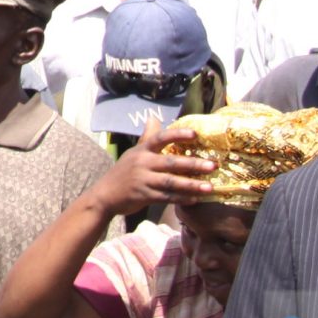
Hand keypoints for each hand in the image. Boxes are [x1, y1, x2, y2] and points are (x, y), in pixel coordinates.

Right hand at [87, 119, 217, 214]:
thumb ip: (147, 137)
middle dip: (193, 164)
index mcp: (142, 150)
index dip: (177, 135)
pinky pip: (166, 197)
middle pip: (171, 163)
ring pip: (171, 182)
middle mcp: (142, 163)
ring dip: (192, 185)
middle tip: (213, 165)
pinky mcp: (144, 196)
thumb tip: (154, 117)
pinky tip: (195, 200)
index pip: (160, 138)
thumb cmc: (123, 172)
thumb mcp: (133, 153)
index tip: (195, 134)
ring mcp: (143, 180)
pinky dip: (181, 199)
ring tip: (209, 187)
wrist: (104, 195)